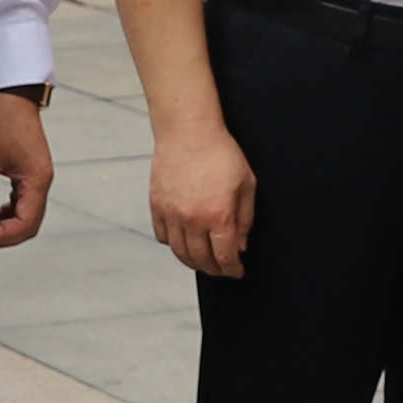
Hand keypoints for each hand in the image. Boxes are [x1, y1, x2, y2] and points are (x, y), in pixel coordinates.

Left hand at [0, 90, 54, 246]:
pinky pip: (25, 204)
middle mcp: (42, 183)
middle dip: (2, 235)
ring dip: (5, 226)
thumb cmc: (2, 120)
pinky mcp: (33, 174)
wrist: (13, 95)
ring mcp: (39, 179)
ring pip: (27, 217)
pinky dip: (9, 213)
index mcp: (36, 181)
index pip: (24, 224)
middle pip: (29, 226)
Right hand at [147, 118, 257, 276]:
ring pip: (180, 253)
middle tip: (222, 269)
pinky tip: (184, 242)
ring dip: (193, 262)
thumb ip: (245, 218)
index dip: (232, 269)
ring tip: (203, 261)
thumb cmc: (220, 152)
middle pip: (202, 260)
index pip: (225, 257)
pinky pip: (163, 237)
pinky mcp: (157, 206)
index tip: (236, 271)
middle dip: (215, 270)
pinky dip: (174, 245)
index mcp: (218, 215)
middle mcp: (193, 219)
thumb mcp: (246, 183)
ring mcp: (171, 214)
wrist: (188, 131)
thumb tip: (240, 245)